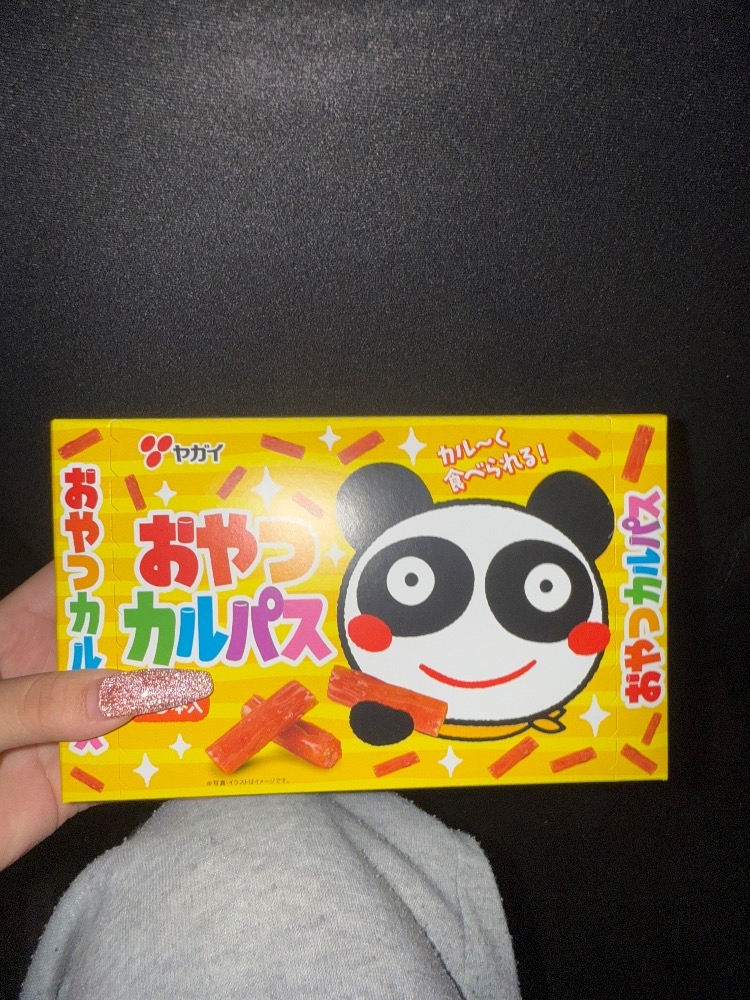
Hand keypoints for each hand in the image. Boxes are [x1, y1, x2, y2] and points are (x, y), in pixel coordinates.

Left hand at [0, 564, 211, 869]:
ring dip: (178, 692)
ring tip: (236, 669)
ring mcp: (62, 733)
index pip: (73, 584)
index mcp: (11, 638)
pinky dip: (167, 760)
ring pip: (132, 705)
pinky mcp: (72, 790)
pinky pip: (128, 771)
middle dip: (168, 625)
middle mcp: (47, 678)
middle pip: (117, 642)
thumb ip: (35, 702)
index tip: (179, 540)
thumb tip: (129, 693)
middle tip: (232, 608)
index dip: (121, 559)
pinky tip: (207, 741)